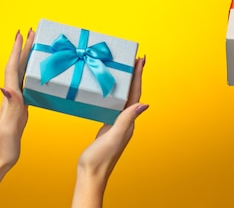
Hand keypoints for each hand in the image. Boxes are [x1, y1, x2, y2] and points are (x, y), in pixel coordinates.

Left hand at [0, 29, 34, 168]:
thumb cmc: (3, 145)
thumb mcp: (9, 126)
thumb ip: (10, 106)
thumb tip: (7, 87)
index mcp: (10, 96)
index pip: (13, 68)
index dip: (17, 50)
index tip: (22, 33)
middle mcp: (11, 95)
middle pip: (18, 66)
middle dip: (24, 48)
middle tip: (32, 32)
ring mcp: (15, 101)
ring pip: (22, 73)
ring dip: (27, 57)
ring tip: (36, 46)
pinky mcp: (21, 107)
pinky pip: (27, 84)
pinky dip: (31, 73)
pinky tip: (37, 73)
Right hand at [72, 57, 147, 207]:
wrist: (90, 175)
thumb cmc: (100, 158)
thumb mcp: (114, 136)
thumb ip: (126, 120)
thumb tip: (143, 104)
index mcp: (128, 122)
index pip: (136, 94)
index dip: (138, 76)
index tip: (140, 60)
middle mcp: (125, 122)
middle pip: (132, 93)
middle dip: (135, 76)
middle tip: (135, 59)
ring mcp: (116, 124)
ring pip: (124, 98)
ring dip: (126, 83)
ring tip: (126, 69)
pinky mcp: (107, 127)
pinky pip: (114, 105)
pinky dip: (115, 94)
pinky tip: (110, 91)